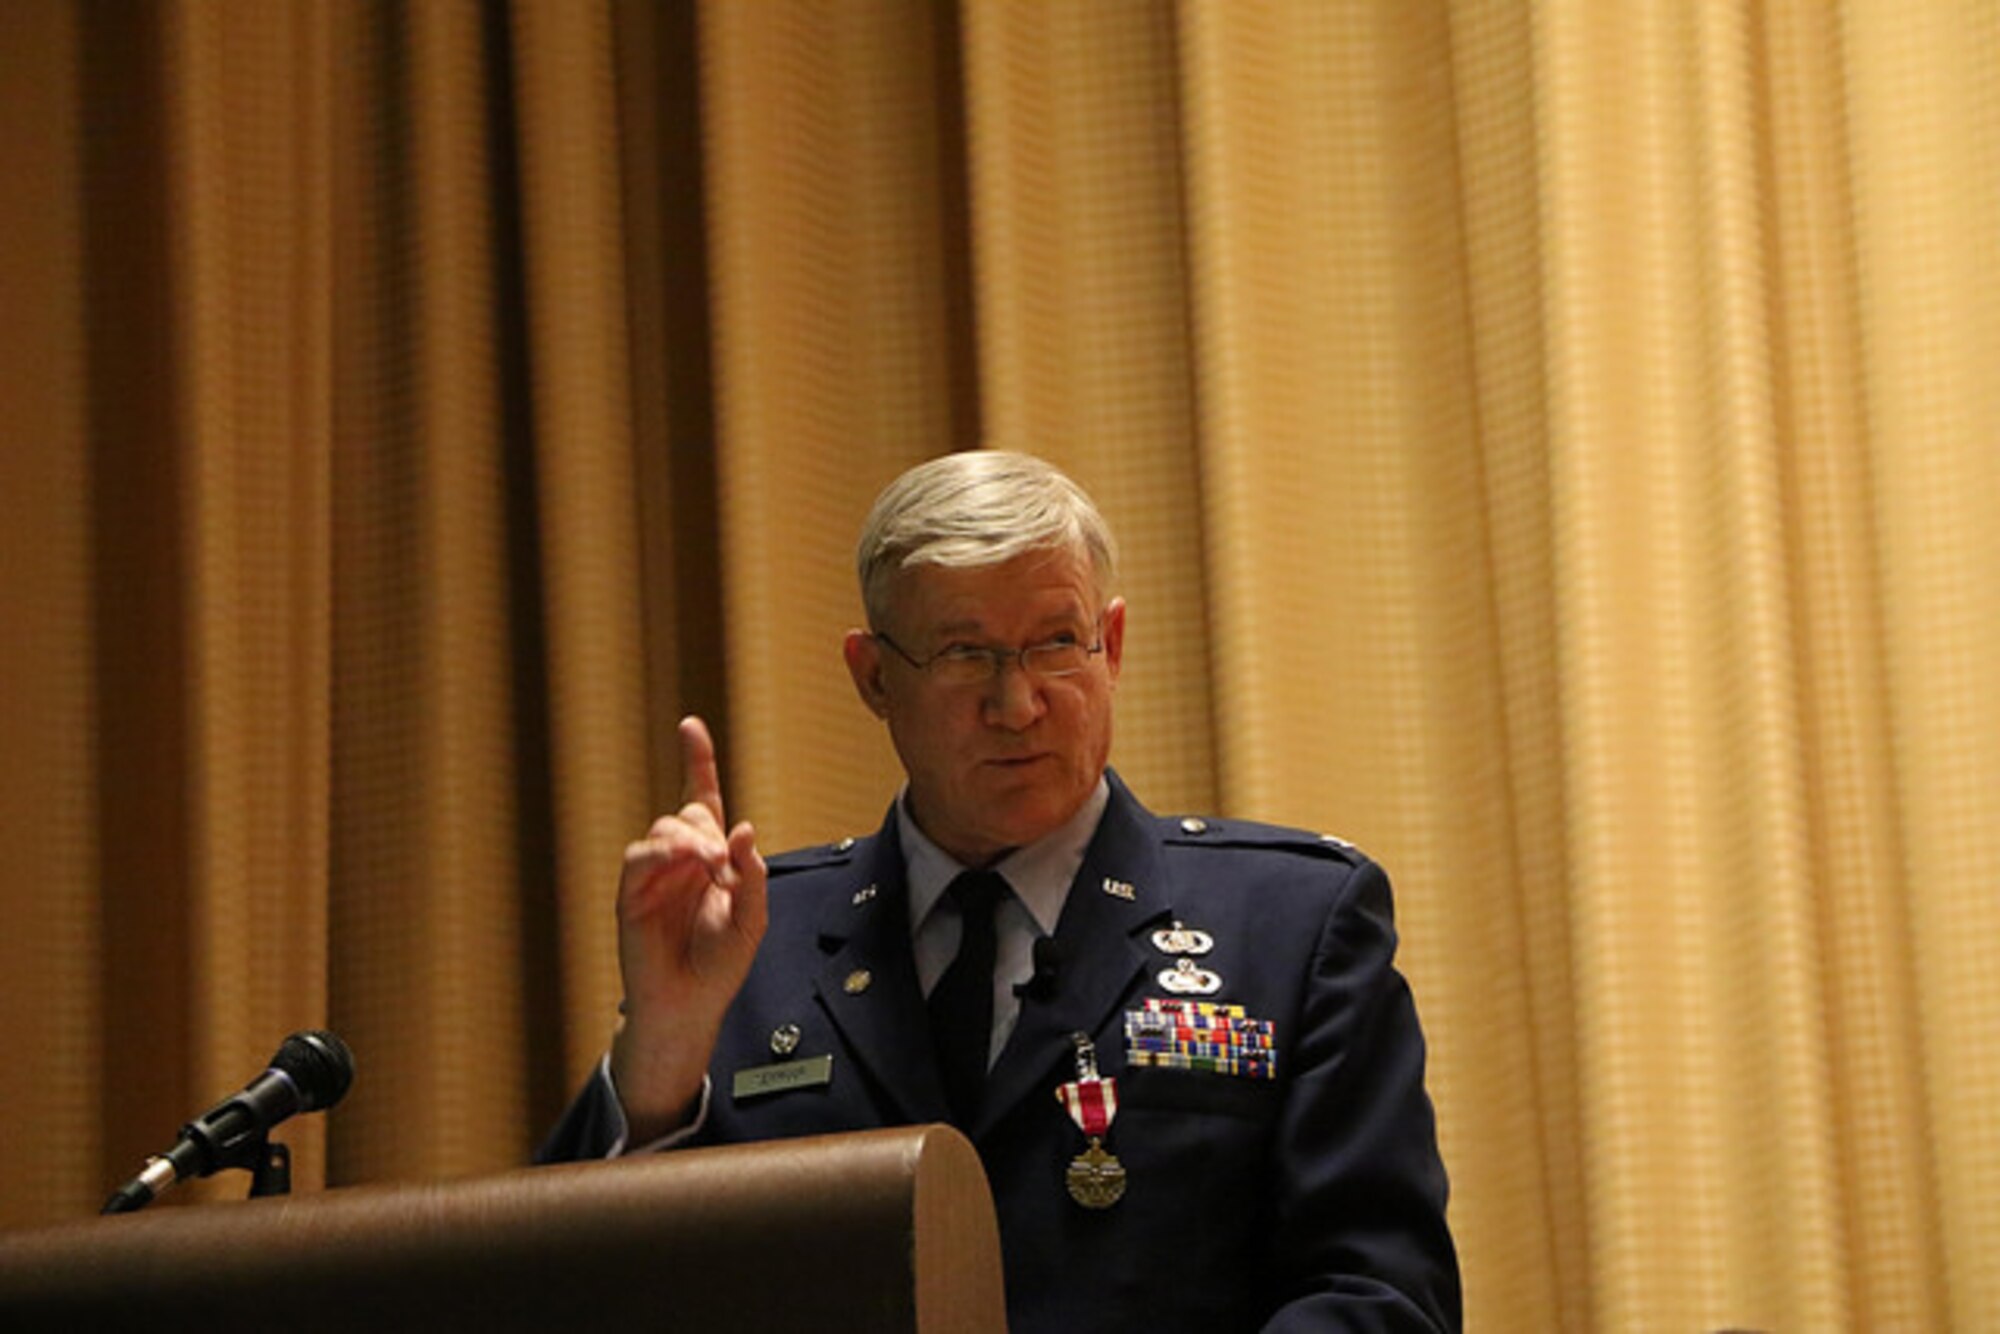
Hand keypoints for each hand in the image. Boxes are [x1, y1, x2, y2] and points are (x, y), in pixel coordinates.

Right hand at [609, 716, 767, 1140]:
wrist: (689, 1007)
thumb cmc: (719, 966)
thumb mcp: (752, 920)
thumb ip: (752, 876)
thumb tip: (744, 830)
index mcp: (710, 861)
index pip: (701, 800)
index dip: (696, 762)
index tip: (690, 725)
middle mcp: (680, 862)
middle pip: (688, 814)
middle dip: (707, 828)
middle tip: (721, 862)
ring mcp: (655, 876)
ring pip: (665, 829)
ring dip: (689, 839)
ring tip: (707, 866)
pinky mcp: (632, 894)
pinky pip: (640, 858)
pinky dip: (662, 853)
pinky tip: (680, 860)